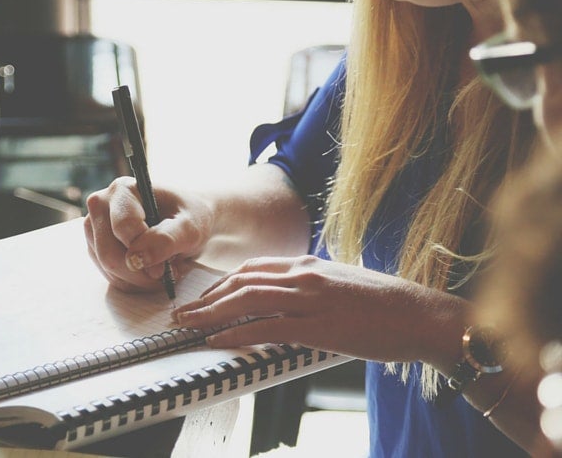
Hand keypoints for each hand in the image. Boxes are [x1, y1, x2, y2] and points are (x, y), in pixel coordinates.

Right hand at [84, 177, 213, 292]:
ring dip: (139, 279)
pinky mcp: (96, 247)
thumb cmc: (190, 217)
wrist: (186, 221)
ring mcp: (94, 227)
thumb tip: (137, 259)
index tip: (169, 264)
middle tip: (168, 272)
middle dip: (141, 272)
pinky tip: (151, 271)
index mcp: (123, 190)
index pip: (123, 228)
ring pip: (108, 268)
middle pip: (109, 253)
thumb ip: (166, 239)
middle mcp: (101, 205)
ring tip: (163, 268)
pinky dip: (133, 282)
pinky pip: (110, 276)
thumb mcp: (190, 227)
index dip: (146, 252)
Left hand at [172, 255, 466, 363]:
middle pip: (241, 281)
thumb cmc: (386, 304)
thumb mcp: (342, 283)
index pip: (252, 268)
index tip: (204, 297)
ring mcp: (310, 298)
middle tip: (183, 312)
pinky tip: (217, 341)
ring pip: (247, 300)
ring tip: (188, 325)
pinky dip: (237, 333)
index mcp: (309, 264)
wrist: (422, 314)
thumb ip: (312, 287)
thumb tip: (289, 300)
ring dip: (211, 313)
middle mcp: (304, 275)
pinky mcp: (319, 325)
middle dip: (206, 297)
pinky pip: (267, 327)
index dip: (222, 283)